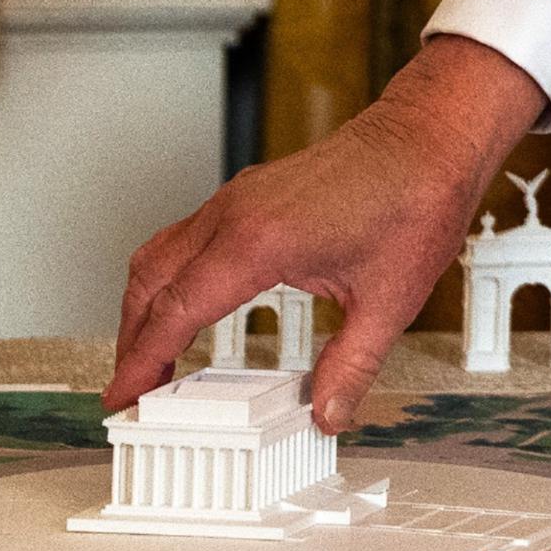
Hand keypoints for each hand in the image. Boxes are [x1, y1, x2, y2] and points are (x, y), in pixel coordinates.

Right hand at [102, 35, 547, 432]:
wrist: (429, 138)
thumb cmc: (415, 198)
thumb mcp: (390, 301)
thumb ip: (352, 365)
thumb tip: (327, 412)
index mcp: (259, 241)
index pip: (175, 311)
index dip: (141, 362)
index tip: (121, 398)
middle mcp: (236, 214)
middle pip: (151, 283)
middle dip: (132, 341)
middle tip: (130, 390)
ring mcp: (238, 198)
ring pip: (161, 255)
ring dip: (146, 306)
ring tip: (151, 357)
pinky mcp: (249, 193)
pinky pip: (187, 237)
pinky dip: (171, 277)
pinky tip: (190, 305)